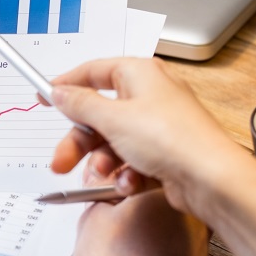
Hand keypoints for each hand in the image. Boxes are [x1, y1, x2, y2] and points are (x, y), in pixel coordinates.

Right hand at [48, 57, 252, 219]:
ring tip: (103, 175)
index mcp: (139, 74)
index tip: (43, 96)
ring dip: (103, 161)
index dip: (66, 85)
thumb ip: (80, 104)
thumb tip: (61, 92)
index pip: (93, 72)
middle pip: (99, 114)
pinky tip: (129, 183)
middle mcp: (149, 96)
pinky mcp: (164, 154)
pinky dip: (125, 174)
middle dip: (79, 141)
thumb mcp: (113, 119)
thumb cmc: (173, 139)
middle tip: (61, 161)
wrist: (212, 180)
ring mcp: (157, 126)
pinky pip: (131, 161)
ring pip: (113, 141)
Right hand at [68, 171, 208, 255]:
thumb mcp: (93, 216)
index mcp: (170, 194)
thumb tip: (97, 179)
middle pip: (155, 202)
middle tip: (104, 216)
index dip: (113, 182)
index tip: (100, 191)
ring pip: (164, 231)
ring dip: (142, 233)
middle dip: (128, 206)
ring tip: (114, 245)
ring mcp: (198, 252)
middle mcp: (192, 220)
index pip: (140, 174)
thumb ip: (97, 190)